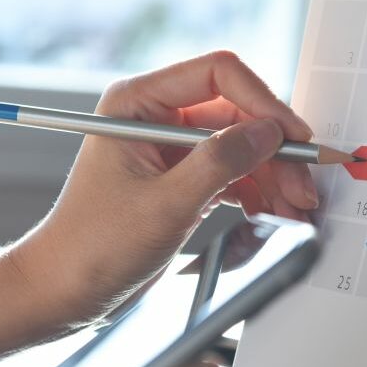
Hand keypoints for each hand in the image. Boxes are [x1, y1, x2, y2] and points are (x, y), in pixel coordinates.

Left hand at [10, 51, 316, 318]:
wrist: (64, 291)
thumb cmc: (91, 246)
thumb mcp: (165, 204)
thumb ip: (220, 163)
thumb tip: (268, 133)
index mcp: (136, 103)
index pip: (216, 74)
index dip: (262, 101)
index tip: (291, 135)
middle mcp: (155, 118)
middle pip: (236, 113)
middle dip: (274, 150)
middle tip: (302, 184)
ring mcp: (170, 151)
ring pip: (240, 146)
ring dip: (272, 175)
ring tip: (295, 206)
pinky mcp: (181, 180)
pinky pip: (231, 173)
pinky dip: (256, 192)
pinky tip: (273, 211)